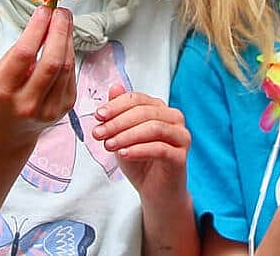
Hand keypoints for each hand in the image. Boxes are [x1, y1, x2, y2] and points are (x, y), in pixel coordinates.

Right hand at [0, 5, 76, 148]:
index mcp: (5, 91)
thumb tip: (46, 21)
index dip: (37, 29)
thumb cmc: (2, 94)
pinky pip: (71, 74)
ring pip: (66, 66)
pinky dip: (69, 53)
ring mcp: (50, 109)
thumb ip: (22, 49)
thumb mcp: (0, 72)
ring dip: (68, 39)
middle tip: (61, 11)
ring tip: (65, 20)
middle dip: (59, 31)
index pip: (25, 54)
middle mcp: (28, 103)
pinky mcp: (65, 107)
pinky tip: (65, 41)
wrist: (8, 131)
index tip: (44, 10)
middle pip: (52, 62)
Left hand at [91, 84, 191, 206]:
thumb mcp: (123, 136)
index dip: (116, 105)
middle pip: (144, 112)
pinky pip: (159, 149)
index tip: (98, 115)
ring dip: (127, 135)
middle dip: (117, 122)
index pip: (137, 99)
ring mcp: (181, 137)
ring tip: (108, 145)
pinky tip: (123, 154)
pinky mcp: (181, 157)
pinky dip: (139, 150)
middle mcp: (174, 119)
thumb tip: (114, 87)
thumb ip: (119, 113)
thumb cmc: (140, 162)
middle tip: (98, 133)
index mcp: (161, 109)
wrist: (155, 192)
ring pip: (153, 128)